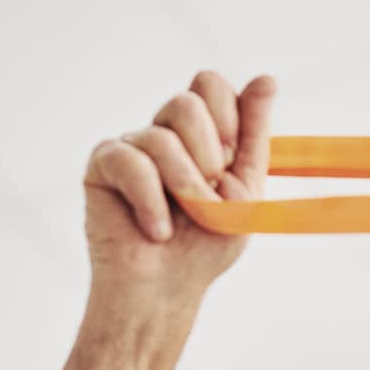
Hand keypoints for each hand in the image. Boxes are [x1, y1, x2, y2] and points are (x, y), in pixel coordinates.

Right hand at [84, 71, 276, 305]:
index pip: (210, 85)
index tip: (230, 162)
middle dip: (208, 156)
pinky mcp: (102, 166)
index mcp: (199, 133)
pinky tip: (156, 231)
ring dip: (184, 186)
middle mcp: (164, 133)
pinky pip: (130, 162)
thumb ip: (255, 135)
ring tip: (182, 221)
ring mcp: (131, 147)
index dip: (226, 117)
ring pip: (161, 137)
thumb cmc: (204, 247)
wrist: (166, 291)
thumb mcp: (245, 190)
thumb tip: (267, 78)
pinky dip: (151, 201)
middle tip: (207, 196)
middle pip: (186, 102)